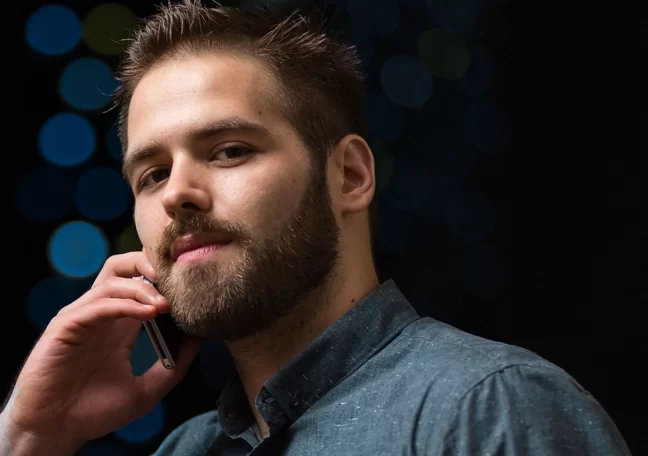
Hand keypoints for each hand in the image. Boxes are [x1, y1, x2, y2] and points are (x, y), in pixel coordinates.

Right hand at [6, 251, 201, 452]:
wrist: (56, 431)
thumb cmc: (95, 411)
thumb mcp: (147, 390)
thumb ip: (175, 366)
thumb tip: (200, 339)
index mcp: (120, 323)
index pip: (141, 281)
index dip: (164, 278)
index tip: (190, 287)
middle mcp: (101, 313)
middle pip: (122, 266)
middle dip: (149, 263)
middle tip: (175, 279)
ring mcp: (82, 317)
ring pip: (112, 280)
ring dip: (143, 288)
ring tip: (165, 305)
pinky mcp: (66, 327)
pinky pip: (98, 305)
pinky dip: (125, 304)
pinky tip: (148, 313)